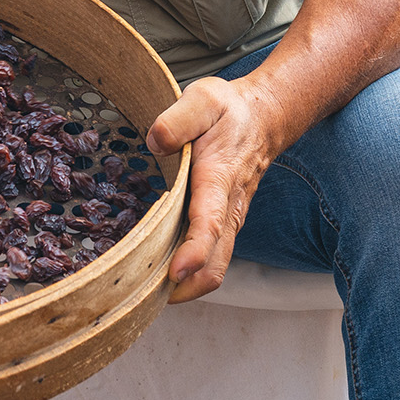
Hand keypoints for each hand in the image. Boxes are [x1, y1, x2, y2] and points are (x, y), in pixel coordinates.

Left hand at [145, 75, 288, 302]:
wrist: (262, 118)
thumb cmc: (228, 111)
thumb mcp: (203, 99)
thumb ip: (179, 119)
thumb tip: (156, 143)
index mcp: (220, 179)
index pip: (210, 224)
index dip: (193, 252)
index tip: (174, 273)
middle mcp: (228, 209)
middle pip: (215, 262)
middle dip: (183, 288)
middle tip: (138, 300)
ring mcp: (228, 220)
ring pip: (214, 266)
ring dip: (184, 287)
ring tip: (140, 298)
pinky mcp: (222, 224)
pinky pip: (210, 258)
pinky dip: (188, 276)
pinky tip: (155, 278)